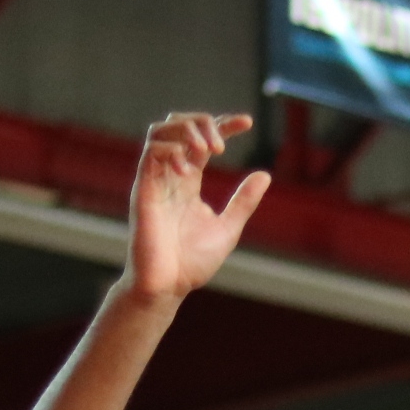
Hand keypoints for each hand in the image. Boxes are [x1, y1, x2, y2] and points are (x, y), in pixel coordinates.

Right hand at [125, 112, 271, 301]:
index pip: (203, 139)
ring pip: (160, 130)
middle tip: (222, 145)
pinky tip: (188, 168)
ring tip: (207, 150)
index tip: (248, 122)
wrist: (168, 286)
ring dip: (186, 130)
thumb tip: (265, 175)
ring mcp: (155, 180)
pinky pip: (151, 152)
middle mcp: (170, 175)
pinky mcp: (143, 189)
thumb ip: (243, 202)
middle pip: (178, 125)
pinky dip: (172, 150)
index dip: (224, 124)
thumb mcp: (228, 228)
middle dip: (203, 122)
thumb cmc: (192, 263)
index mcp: (188, 182)